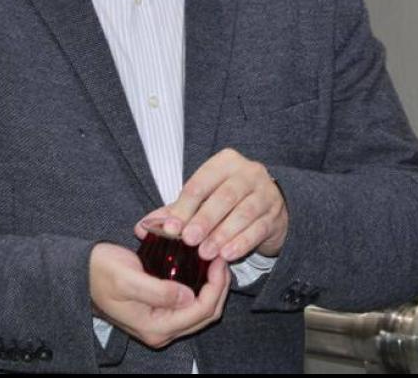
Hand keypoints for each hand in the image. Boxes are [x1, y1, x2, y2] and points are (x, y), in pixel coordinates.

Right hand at [89, 242, 229, 348]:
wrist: (79, 273)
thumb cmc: (99, 272)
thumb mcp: (128, 278)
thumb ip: (159, 291)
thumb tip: (189, 297)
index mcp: (154, 327)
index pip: (201, 311)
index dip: (216, 286)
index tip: (218, 259)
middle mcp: (160, 331)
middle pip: (206, 315)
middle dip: (219, 287)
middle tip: (221, 259)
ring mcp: (160, 324)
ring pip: (201, 312)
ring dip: (213, 288)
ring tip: (215, 262)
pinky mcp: (159, 313)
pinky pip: (190, 306)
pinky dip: (202, 289)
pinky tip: (202, 269)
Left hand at [140, 148, 288, 261]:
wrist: (267, 206)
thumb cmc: (226, 202)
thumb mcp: (201, 200)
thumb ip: (174, 212)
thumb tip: (142, 227)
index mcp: (226, 162)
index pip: (201, 183)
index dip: (184, 207)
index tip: (170, 229)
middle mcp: (248, 173)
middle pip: (225, 196)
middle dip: (205, 219)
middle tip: (188, 240)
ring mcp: (265, 193)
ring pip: (244, 213)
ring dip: (222, 234)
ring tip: (205, 253)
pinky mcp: (275, 215)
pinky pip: (258, 229)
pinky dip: (242, 243)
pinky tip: (227, 255)